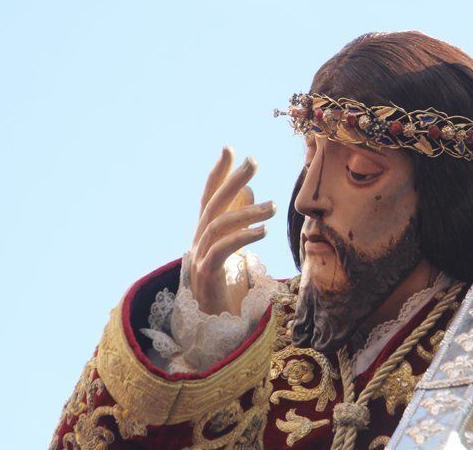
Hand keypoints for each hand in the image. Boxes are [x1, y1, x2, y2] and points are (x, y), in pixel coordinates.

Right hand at [188, 147, 275, 315]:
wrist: (211, 323)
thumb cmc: (224, 284)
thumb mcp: (232, 249)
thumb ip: (238, 221)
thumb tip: (250, 192)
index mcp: (205, 233)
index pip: (208, 196)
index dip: (218, 173)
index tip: (229, 148)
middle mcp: (198, 240)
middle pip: (213, 204)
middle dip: (233, 180)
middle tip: (254, 161)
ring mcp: (199, 257)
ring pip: (218, 225)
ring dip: (246, 212)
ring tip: (274, 207)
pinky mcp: (207, 275)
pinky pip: (222, 251)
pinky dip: (243, 237)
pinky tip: (263, 231)